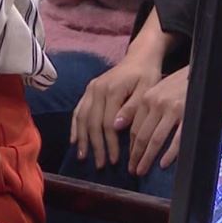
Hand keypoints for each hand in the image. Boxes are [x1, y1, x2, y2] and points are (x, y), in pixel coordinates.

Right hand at [70, 51, 161, 168]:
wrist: (139, 57)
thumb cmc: (147, 75)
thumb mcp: (147, 89)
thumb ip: (133, 107)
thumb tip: (116, 126)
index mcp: (112, 90)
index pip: (108, 123)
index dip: (110, 143)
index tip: (115, 159)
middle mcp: (97, 90)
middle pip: (93, 123)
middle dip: (95, 146)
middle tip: (100, 164)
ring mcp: (90, 90)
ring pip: (82, 119)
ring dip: (82, 140)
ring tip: (83, 157)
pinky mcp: (87, 91)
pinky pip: (78, 111)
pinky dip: (75, 127)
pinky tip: (74, 141)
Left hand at [121, 65, 188, 174]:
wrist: (204, 69)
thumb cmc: (180, 84)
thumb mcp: (158, 91)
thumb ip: (141, 108)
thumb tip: (117, 125)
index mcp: (148, 98)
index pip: (135, 128)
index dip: (130, 146)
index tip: (128, 160)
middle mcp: (158, 104)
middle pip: (142, 136)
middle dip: (136, 156)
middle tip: (133, 170)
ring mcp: (174, 109)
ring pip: (156, 140)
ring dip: (147, 158)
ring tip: (142, 170)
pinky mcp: (189, 114)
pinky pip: (177, 139)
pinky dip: (170, 153)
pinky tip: (163, 164)